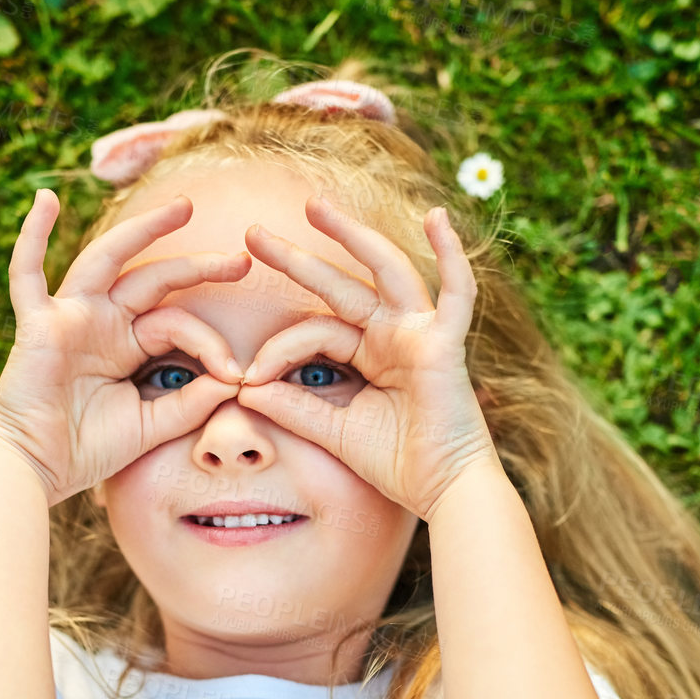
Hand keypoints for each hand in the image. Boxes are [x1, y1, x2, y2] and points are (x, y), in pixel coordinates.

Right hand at [0, 189, 250, 507]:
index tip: (238, 373)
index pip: (178, 323)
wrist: (37, 471)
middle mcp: (101, 322)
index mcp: (128, 344)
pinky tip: (44, 200)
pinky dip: (31, 237)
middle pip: (155, 278)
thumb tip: (235, 379)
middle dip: (198, 265)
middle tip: (241, 259)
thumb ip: (191, 401)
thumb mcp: (153, 425)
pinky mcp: (39, 325)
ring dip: (143, 229)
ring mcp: (70, 317)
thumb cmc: (88, 451)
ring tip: (184, 207)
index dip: (210, 342)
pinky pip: (26, 275)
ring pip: (108, 259)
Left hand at [234, 196, 498, 521]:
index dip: (277, 349)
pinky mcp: (446, 343)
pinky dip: (452, 254)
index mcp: (369, 353)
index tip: (243, 376)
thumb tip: (242, 387)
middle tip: (252, 233)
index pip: (315, 331)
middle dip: (297, 258)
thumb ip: (291, 406)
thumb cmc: (394, 464)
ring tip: (313, 206)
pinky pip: (457, 291)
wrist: (441, 492)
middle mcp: (394, 335)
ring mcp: (421, 334)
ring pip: (385, 271)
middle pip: (341, 285)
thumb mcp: (330, 430)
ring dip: (353, 235)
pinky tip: (437, 217)